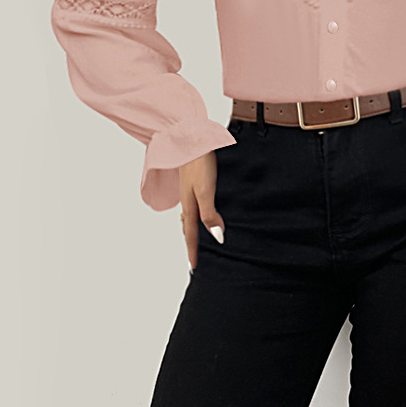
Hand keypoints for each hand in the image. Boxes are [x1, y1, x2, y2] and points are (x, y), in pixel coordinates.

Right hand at [179, 151, 225, 270]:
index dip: (193, 251)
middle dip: (190, 243)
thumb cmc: (199, 163)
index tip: (194, 268)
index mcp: (189, 205)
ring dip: (191, 228)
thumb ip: (210, 214)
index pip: (190, 235)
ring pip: (189, 215)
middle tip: (192, 257)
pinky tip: (200, 208)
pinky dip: (195, 213)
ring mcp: (189, 189)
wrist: (190, 138)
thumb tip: (217, 237)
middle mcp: (187, 199)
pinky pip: (192, 203)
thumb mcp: (206, 191)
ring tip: (194, 238)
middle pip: (187, 227)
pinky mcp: (194, 180)